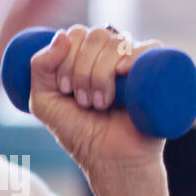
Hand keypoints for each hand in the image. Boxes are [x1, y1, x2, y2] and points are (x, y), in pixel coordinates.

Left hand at [27, 24, 164, 175]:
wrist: (110, 161)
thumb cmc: (79, 133)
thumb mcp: (45, 101)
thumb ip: (39, 67)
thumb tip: (62, 35)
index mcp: (87, 56)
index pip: (76, 34)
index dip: (66, 57)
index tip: (65, 90)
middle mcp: (112, 55)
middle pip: (96, 35)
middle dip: (81, 69)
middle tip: (83, 101)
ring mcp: (135, 62)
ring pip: (117, 42)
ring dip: (100, 74)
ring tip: (100, 105)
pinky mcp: (157, 73)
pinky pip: (150, 47)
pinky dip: (132, 56)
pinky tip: (122, 73)